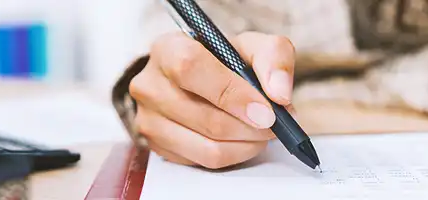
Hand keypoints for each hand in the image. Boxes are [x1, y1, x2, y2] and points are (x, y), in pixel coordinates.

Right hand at [129, 31, 296, 168]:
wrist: (193, 80)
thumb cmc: (221, 61)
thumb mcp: (251, 46)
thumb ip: (273, 57)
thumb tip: (279, 94)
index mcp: (167, 49)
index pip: (191, 69)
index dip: (232, 93)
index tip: (267, 111)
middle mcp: (150, 85)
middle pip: (206, 118)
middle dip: (251, 127)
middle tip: (275, 124)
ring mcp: (148, 120)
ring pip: (208, 148)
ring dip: (246, 144)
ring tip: (261, 131)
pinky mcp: (156, 147)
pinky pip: (204, 162)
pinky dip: (233, 154)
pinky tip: (241, 139)